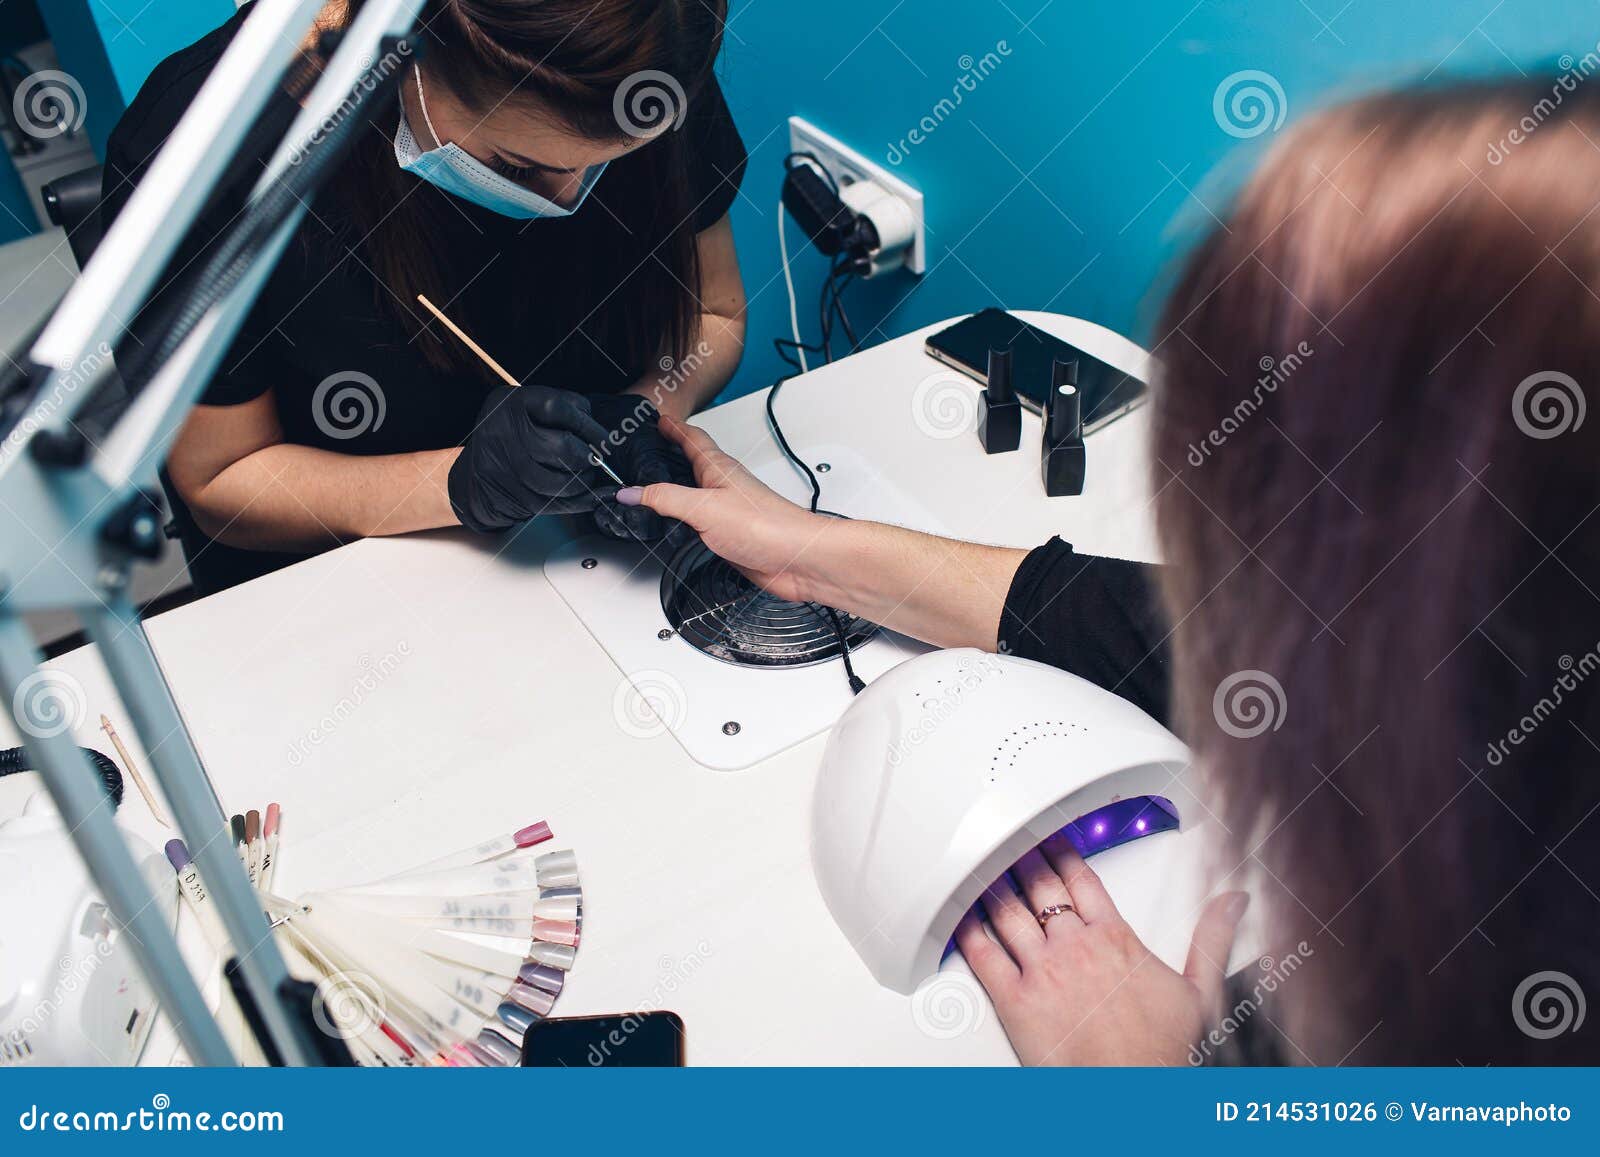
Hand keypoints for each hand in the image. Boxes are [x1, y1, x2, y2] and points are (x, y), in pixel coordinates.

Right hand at [448, 384, 610, 532]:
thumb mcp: (526, 412)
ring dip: (586, 481)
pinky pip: (556, 502)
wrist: (474, 477)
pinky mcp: (513, 495)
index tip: (603, 437)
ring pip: (562, 480)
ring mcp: (505, 466)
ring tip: (589, 476)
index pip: (558, 407)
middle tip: (598, 459)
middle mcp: (502, 431)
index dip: (588, 424)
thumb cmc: (513, 440)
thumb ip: (560, 414)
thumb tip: (604, 438)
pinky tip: (589, 495)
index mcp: (509, 403)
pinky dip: (580, 501)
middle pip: (563, 446)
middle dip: (590, 456)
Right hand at [616, 416, 830, 601]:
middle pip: (693, 464)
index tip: (659, 419)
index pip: (691, 439)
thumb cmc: (766, 526)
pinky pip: (701, 523)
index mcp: (718, 469)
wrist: (798, 559)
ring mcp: (728, 512)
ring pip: (696, 494)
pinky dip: (685, 520)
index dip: (673, 427)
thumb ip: (665, 499)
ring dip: (678, 488)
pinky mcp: (730, 537)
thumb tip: (631, 492)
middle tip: (655, 446)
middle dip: (673, 454)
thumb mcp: (704, 507)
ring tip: (659, 483)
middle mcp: (724, 487)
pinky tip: (679, 526)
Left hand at [957, 830, 1248, 1065]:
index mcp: (1115, 938)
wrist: (1134, 1091)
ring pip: (1009, 913)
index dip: (1061, 854)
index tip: (1050, 838)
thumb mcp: (1199, 989)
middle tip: (1008, 844)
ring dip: (993, 886)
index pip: (1081, 880)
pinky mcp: (1016, 999)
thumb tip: (1232, 902)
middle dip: (1022, 861)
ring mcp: (1043, 971)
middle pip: (1040, 889)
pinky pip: (984, 956)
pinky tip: (959, 916)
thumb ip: (1212, 937)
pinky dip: (967, 931)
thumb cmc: (1162, 1052)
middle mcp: (1075, 947)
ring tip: (981, 869)